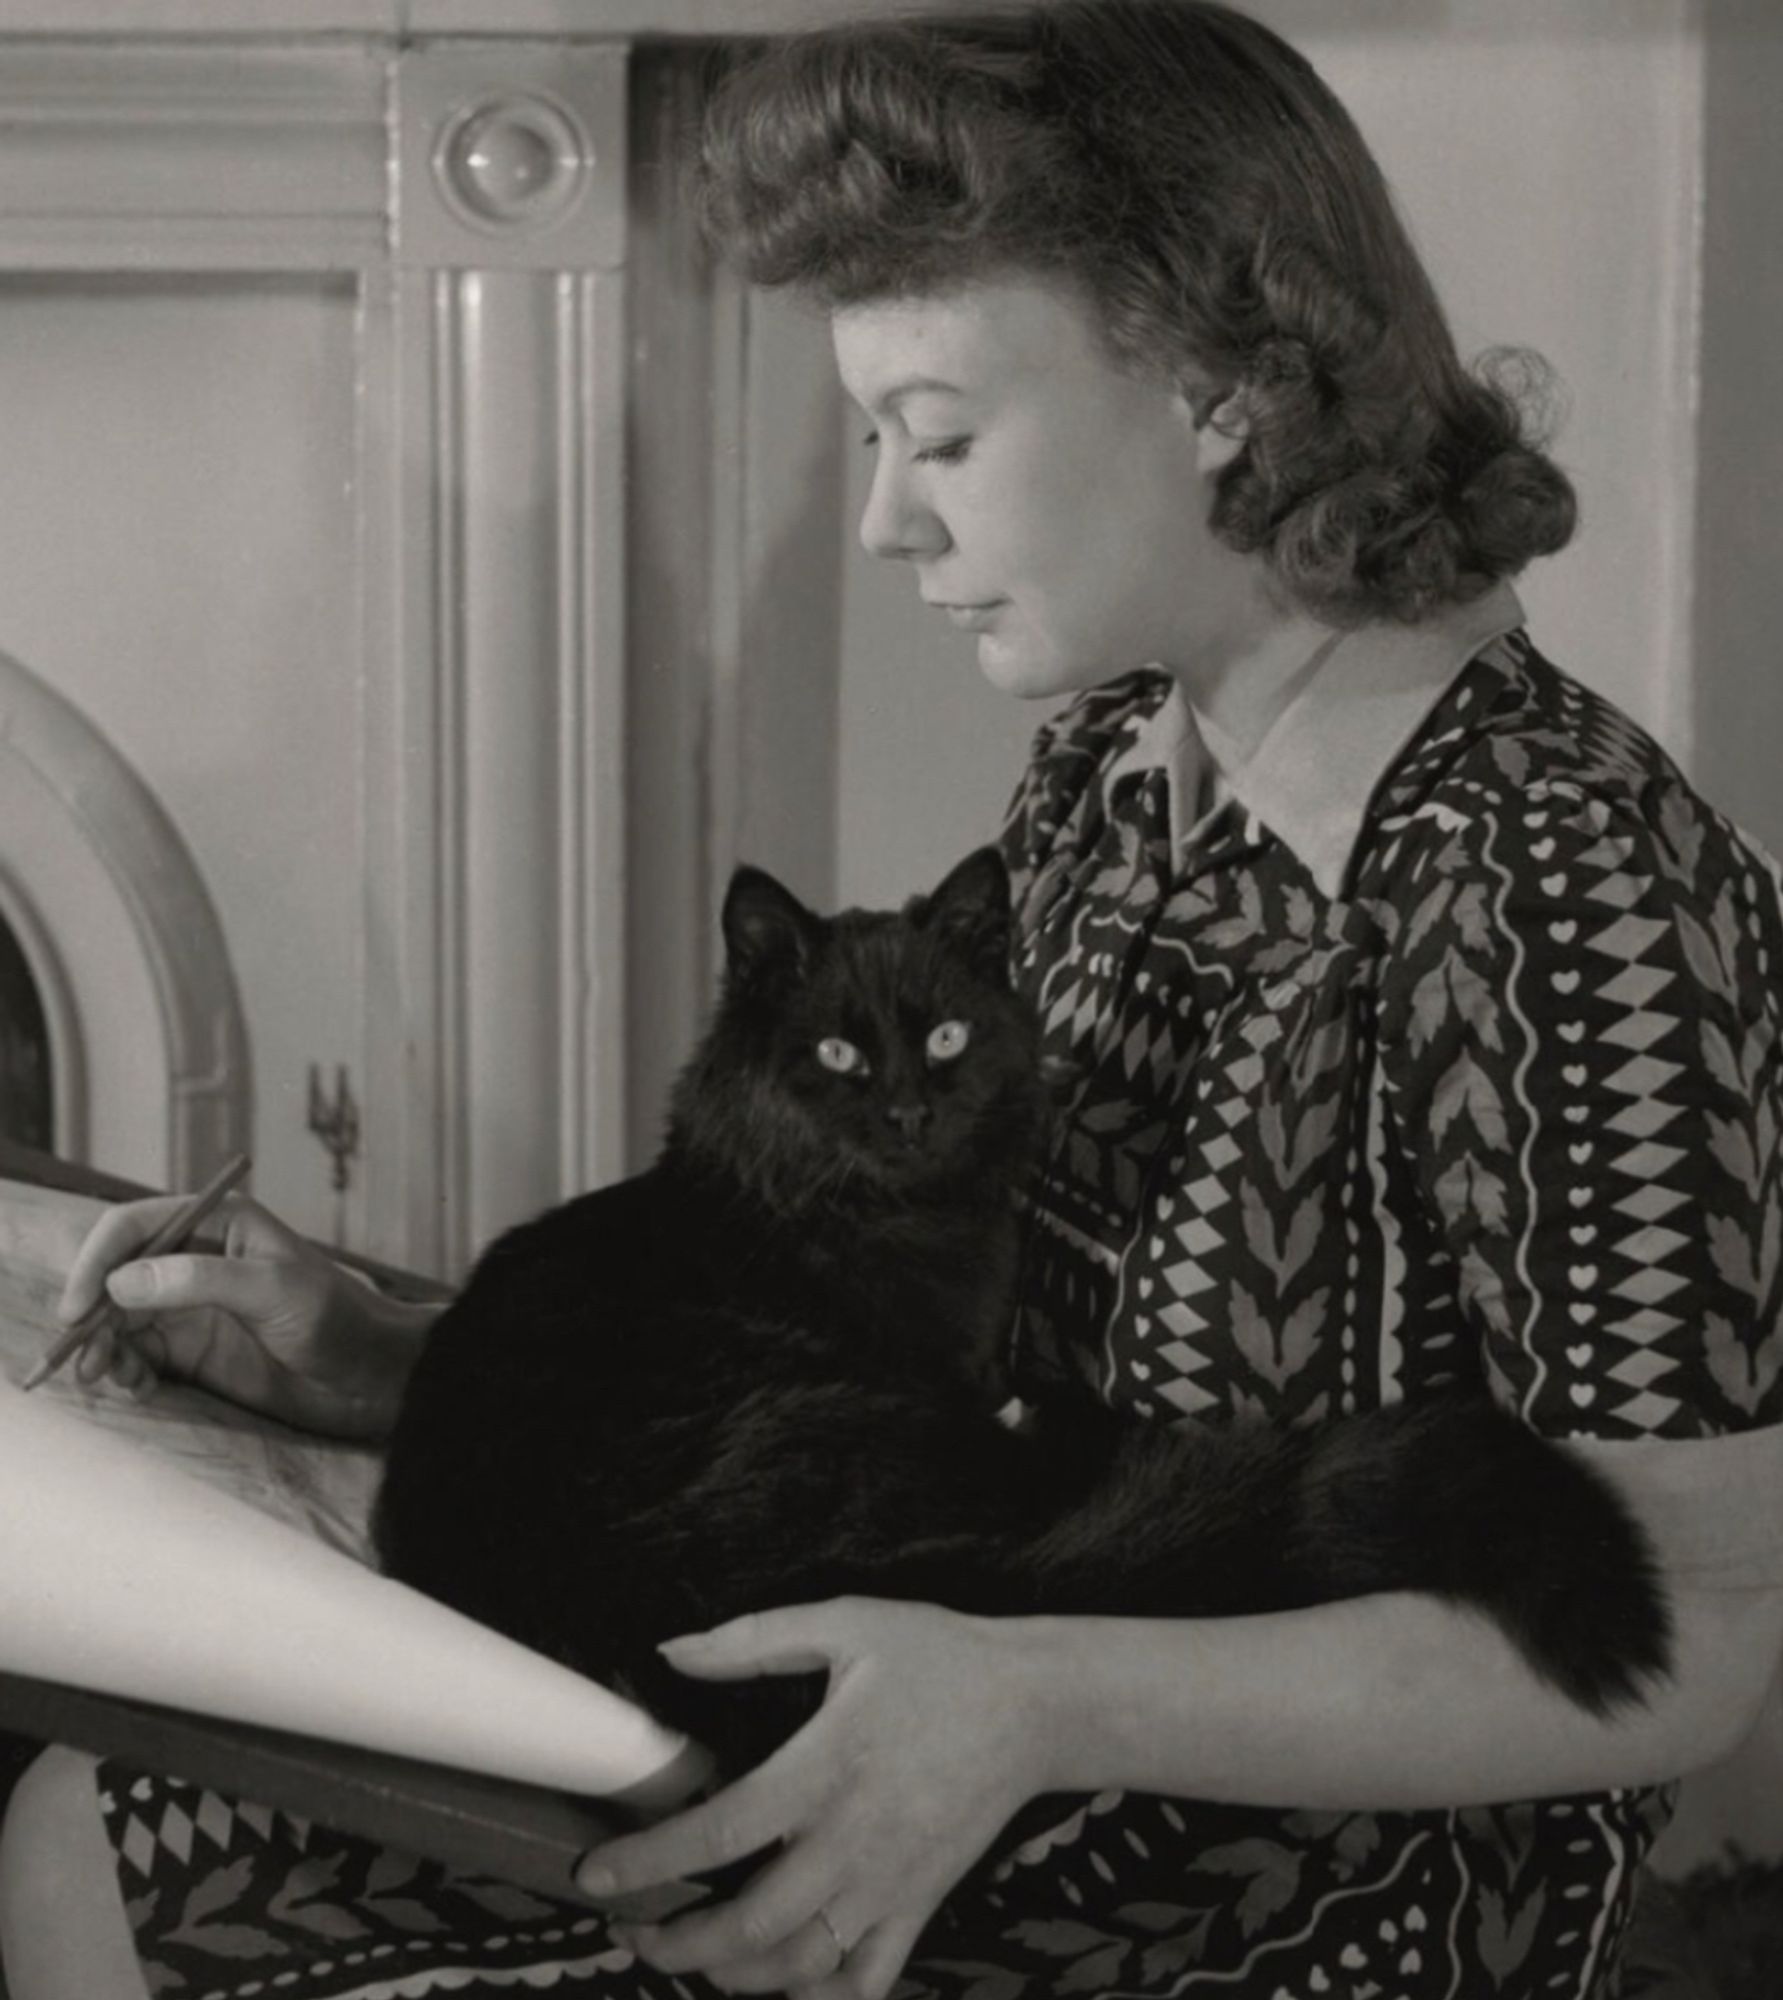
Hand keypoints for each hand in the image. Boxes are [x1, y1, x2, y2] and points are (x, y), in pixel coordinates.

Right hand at [55, 1194, 432, 1436]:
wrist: (373, 1374)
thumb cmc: (338, 1319)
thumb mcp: (273, 1291)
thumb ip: (200, 1280)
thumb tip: (122, 1280)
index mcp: (217, 1225)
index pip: (134, 1228)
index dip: (96, 1262)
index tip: (78, 1309)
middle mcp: (196, 1260)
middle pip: (117, 1276)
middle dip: (91, 1313)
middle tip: (85, 1358)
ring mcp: (193, 1307)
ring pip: (120, 1319)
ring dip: (102, 1345)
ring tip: (108, 1376)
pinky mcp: (195, 1350)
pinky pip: (139, 1354)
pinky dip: (125, 1369)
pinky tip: (137, 1386)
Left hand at [577, 1597, 1051, 1998]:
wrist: (1035, 1705)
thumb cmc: (937, 1657)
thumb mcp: (846, 1623)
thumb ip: (753, 1640)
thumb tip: (671, 1650)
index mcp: (824, 1767)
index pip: (719, 1831)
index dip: (649, 1861)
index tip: (596, 1877)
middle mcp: (852, 1839)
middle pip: (750, 1922)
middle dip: (678, 1941)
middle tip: (634, 1930)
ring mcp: (891, 1883)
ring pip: (799, 1964)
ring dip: (733, 1976)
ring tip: (691, 1958)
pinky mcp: (921, 1906)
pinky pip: (865, 1981)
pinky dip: (815, 1998)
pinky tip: (780, 1987)